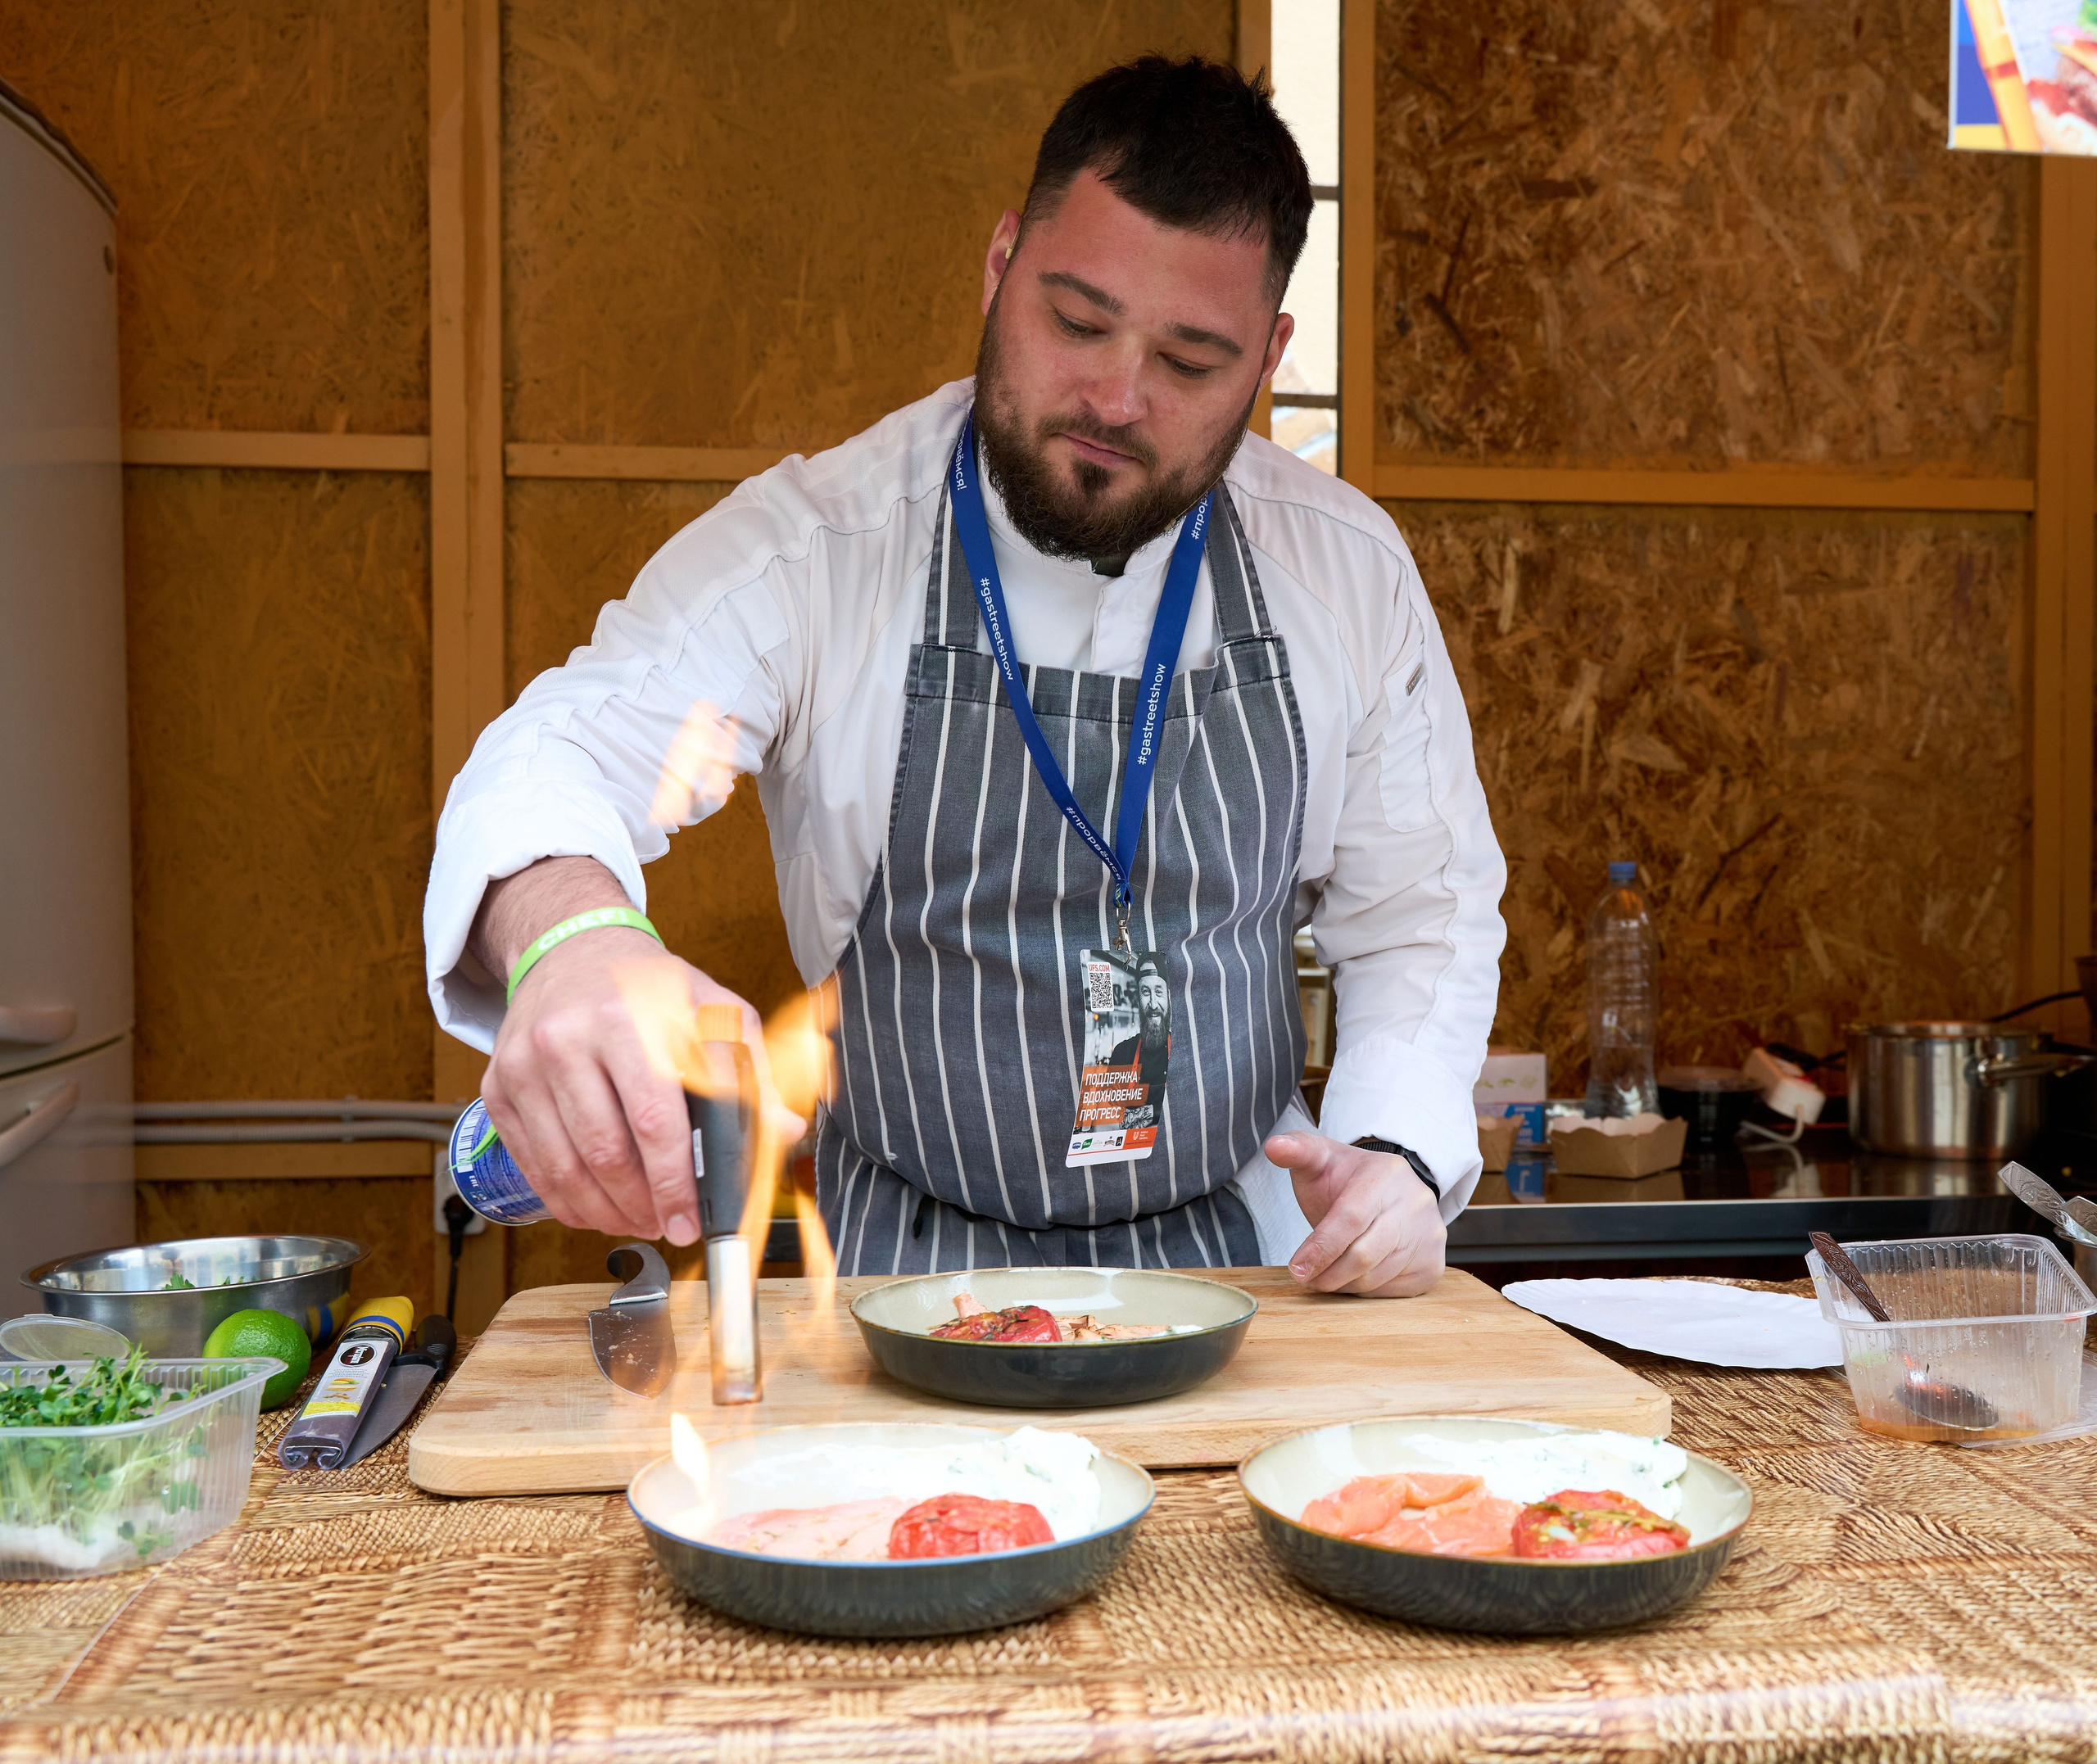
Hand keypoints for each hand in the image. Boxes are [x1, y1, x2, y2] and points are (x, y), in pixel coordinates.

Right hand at [473, 860, 800, 1243]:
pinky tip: (598, 1207)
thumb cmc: (650, 987)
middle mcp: (565, 1040)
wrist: (571, 950)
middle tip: (670, 1227)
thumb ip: (751, 1072)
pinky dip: (566, 1200)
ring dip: (606, 1213)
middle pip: (605, 1153)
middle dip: (643, 1206)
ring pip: (564, 1168)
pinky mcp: (497, 1088)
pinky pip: (532, 1165)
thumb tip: (785, 1131)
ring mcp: (523, 1066)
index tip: (692, 1219)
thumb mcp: (713, 1009)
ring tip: (639, 1222)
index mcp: (625, 1017)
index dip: (674, 1182)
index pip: (653, 1120)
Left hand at [1263, 1132, 1445, 1296]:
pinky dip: (1366, 1290)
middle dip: (1327, 1272)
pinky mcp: (1433, 1264)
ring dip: (1343, 1284)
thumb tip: (1274, 1147)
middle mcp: (1416, 1203)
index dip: (1321, 1248)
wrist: (1389, 1191)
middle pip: (1364, 1254)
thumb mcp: (1321, 1158)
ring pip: (1377, 1277)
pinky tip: (1352, 1276)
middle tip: (1305, 1277)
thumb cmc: (1347, 1180)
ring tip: (1324, 1276)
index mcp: (1385, 1175)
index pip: (1350, 1219)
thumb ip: (1297, 1151)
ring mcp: (1429, 1235)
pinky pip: (1394, 1290)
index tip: (1297, 1268)